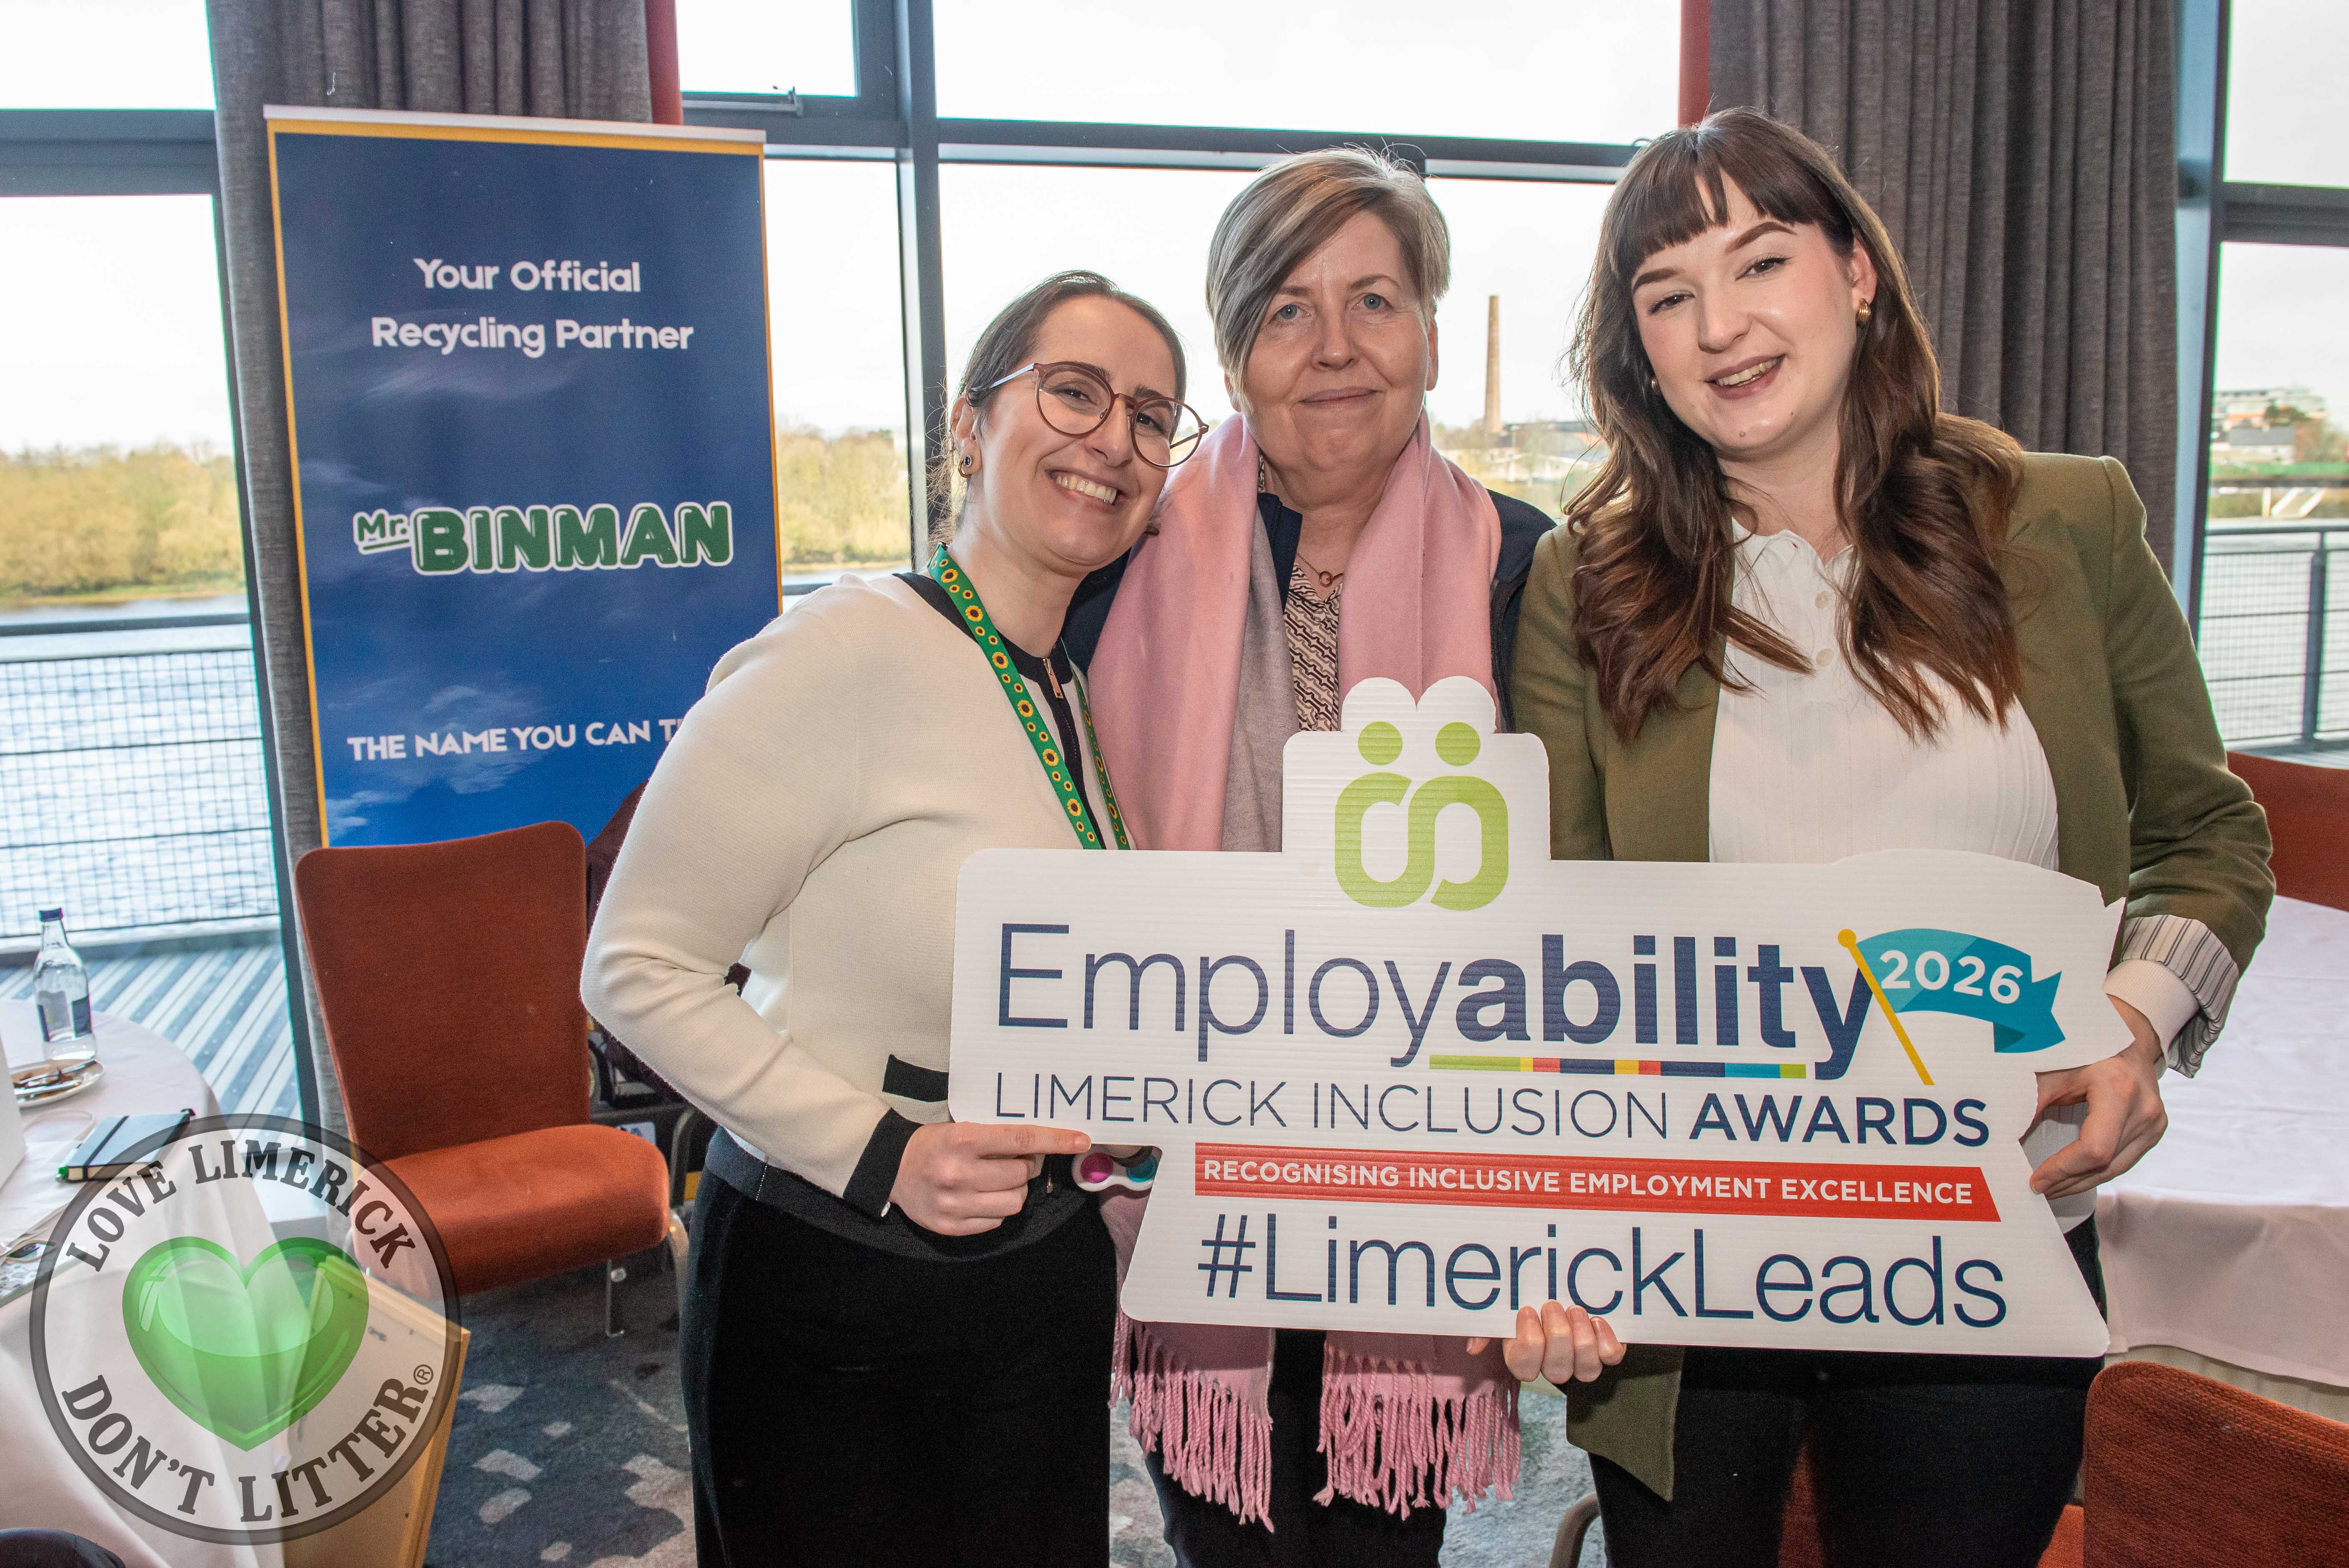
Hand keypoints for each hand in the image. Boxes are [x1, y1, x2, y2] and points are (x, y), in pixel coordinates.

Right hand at [889, 1122, 1088, 1235]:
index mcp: (963, 1140)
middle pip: (1021, 1174)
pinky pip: (997, 1221)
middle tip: (1010, 1160)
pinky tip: (981, 1196)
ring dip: (1014, 1190)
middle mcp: (959, 1172)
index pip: (1021, 1139)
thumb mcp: (962, 1128)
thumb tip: (1041, 1148)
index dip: (1056, 1140)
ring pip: (1014, 1202)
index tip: (1081, 1139)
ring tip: (995, 1180)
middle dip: (1024, 1166)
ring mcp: (955, 1203)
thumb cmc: (934, 1144)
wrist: (891, 1169)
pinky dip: (997, 1208)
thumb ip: (997, 1138)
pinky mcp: (951, 1226)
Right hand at [1466, 1302, 1624, 1384]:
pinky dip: (1606, 1339)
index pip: (1524, 1368)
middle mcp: (1554, 1366)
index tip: (1527, 1310)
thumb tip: (1473, 1348)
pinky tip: (1597, 1319)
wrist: (1563, 1282)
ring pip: (1586, 1370)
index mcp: (1526, 1358)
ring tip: (1575, 1309)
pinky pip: (1611, 1357)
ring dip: (1581, 1337)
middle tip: (1552, 1305)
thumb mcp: (1503, 1308)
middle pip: (1557, 1370)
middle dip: (1557, 1336)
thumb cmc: (1528, 1297)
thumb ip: (1486, 1326)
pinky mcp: (1605, 1350)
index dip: (1528, 1343)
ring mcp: (1582, 1361)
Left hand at [2028, 996, 2168, 1201]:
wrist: (2126, 1036)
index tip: (2036, 1181)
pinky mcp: (2154, 1130)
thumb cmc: (2086, 1048)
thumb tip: (2003, 1135)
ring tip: (2050, 1188)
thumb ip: (2032, 1099)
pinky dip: (2096, 1172)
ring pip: (2115, 1169)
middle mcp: (2143, 1109)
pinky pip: (2123, 1161)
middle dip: (2067, 1181)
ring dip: (2080, 1182)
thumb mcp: (2055, 1067)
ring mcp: (2154, 1122)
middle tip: (2037, 1189)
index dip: (2062, 1170)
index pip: (2093, 1148)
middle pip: (2104, 1164)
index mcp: (2119, 1089)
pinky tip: (2073, 1177)